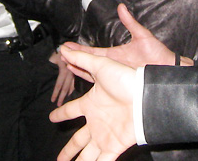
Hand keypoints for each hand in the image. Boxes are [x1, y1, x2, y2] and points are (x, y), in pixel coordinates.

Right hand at [51, 46, 136, 160]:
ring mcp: (105, 135)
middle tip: (59, 159)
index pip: (71, 110)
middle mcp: (97, 122)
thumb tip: (63, 48)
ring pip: (87, 155)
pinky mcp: (114, 145)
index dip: (61, 113)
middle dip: (68, 150)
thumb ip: (82, 59)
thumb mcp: (101, 66)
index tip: (52, 117)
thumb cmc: (126, 79)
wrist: (145, 95)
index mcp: (91, 104)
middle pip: (77, 140)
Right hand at [61, 4, 191, 74]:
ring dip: (77, 69)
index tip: (65, 45)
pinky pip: (99, 82)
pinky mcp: (118, 83)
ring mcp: (114, 74)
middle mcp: (112, 65)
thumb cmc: (157, 53)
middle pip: (87, 62)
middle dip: (73, 59)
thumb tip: (121, 7)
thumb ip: (130, 22)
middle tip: (58, 56)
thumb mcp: (142, 35)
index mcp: (115, 54)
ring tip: (63, 65)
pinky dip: (87, 79)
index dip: (78, 49)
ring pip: (90, 73)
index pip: (92, 52)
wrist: (167, 69)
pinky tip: (78, 78)